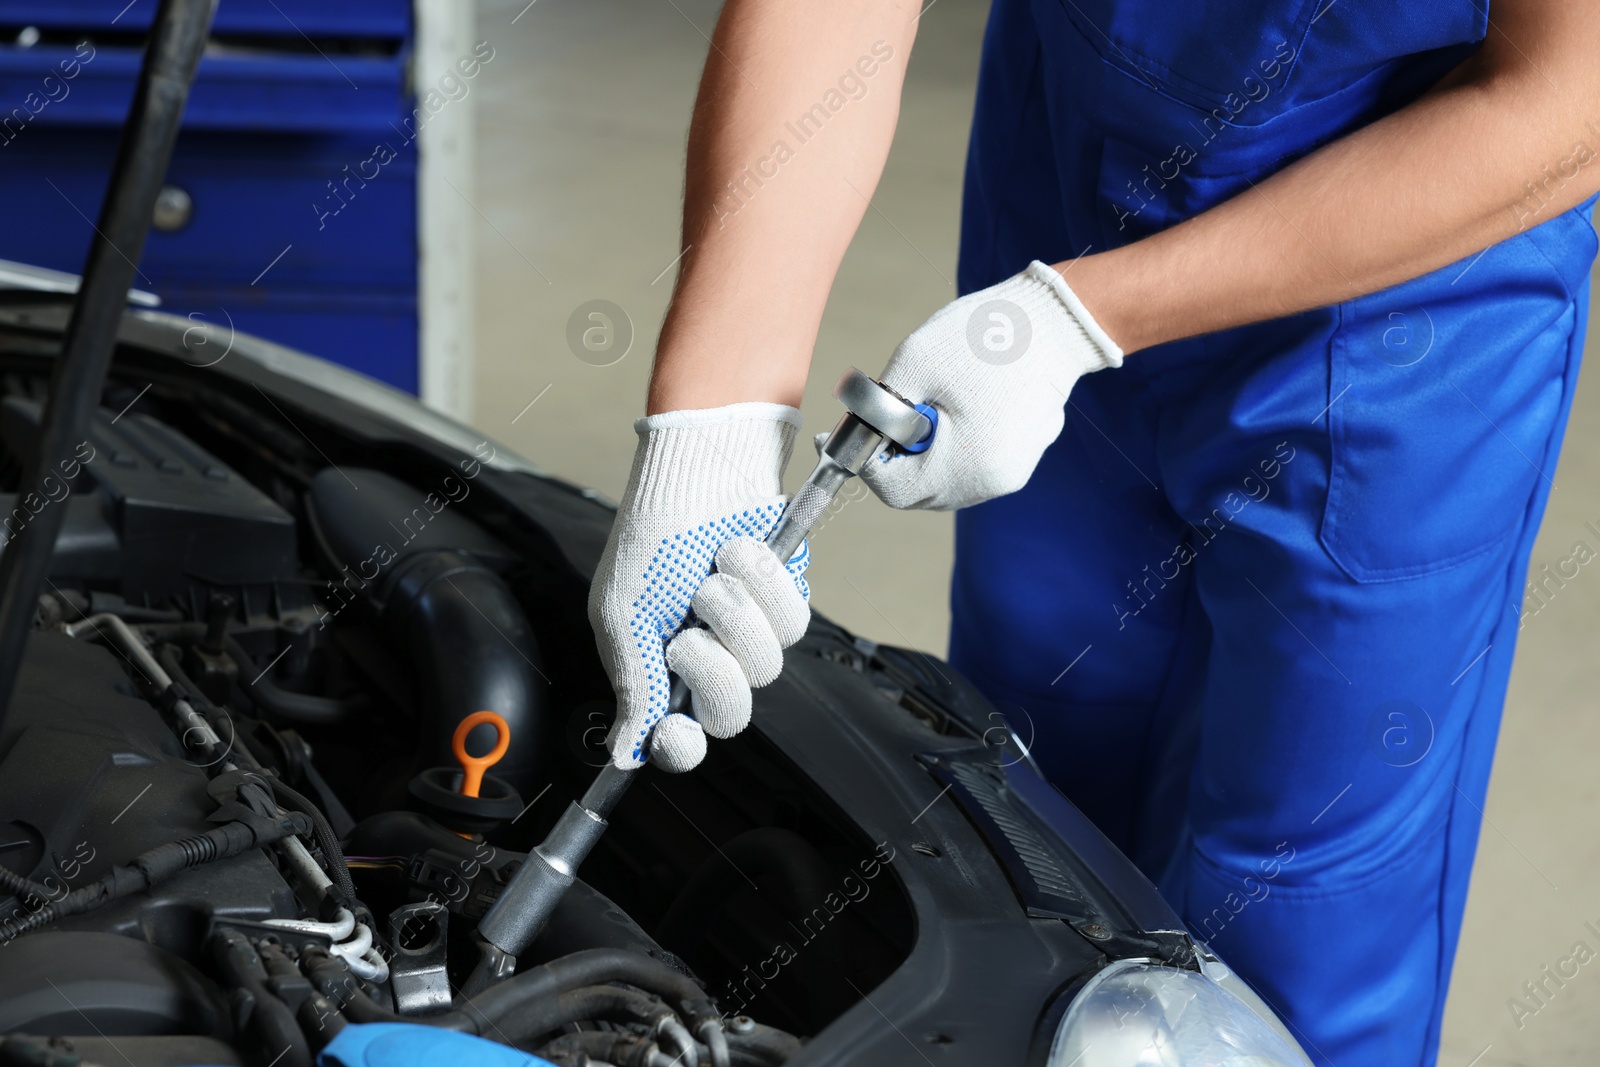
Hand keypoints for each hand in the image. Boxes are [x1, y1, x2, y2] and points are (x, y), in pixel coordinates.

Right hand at [589, 403, 810, 772]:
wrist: (704, 469)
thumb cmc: (655, 534)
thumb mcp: (623, 613)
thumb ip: (632, 684)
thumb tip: (623, 752)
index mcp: (660, 667)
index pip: (680, 736)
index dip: (682, 745)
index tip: (676, 731)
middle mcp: (709, 656)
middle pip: (730, 711)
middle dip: (712, 668)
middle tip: (691, 632)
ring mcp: (750, 630)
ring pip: (766, 664)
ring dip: (736, 613)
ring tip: (713, 574)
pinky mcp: (786, 600)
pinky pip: (794, 621)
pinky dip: (766, 585)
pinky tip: (743, 554)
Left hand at [861, 261, 1122, 510]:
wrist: (1061, 320)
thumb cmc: (989, 336)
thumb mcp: (915, 362)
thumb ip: (878, 407)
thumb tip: (856, 433)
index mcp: (967, 467)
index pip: (893, 489)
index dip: (862, 462)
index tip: (835, 435)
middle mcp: (993, 482)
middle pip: (918, 490)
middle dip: (890, 456)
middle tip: (876, 415)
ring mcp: (1012, 471)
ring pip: (943, 478)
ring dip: (919, 450)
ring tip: (918, 402)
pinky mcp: (1021, 455)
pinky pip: (969, 462)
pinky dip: (947, 443)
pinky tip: (951, 403)